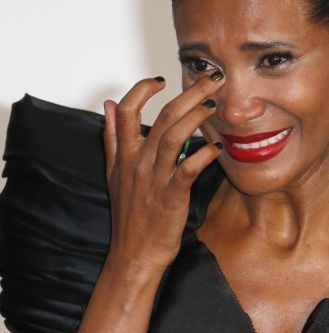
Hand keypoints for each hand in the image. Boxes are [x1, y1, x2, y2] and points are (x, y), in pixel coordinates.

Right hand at [102, 72, 224, 271]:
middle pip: (164, 117)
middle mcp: (139, 161)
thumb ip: (112, 136)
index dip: (142, 89)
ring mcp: (155, 178)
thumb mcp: (112, 171)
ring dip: (197, 117)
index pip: (126, 110)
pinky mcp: (172, 196)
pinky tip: (217, 147)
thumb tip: (107, 105)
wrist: (134, 254)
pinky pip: (188, 169)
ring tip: (214, 105)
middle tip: (211, 79)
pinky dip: (204, 155)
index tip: (161, 79)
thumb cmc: (128, 212)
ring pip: (175, 137)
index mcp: (125, 153)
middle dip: (190, 93)